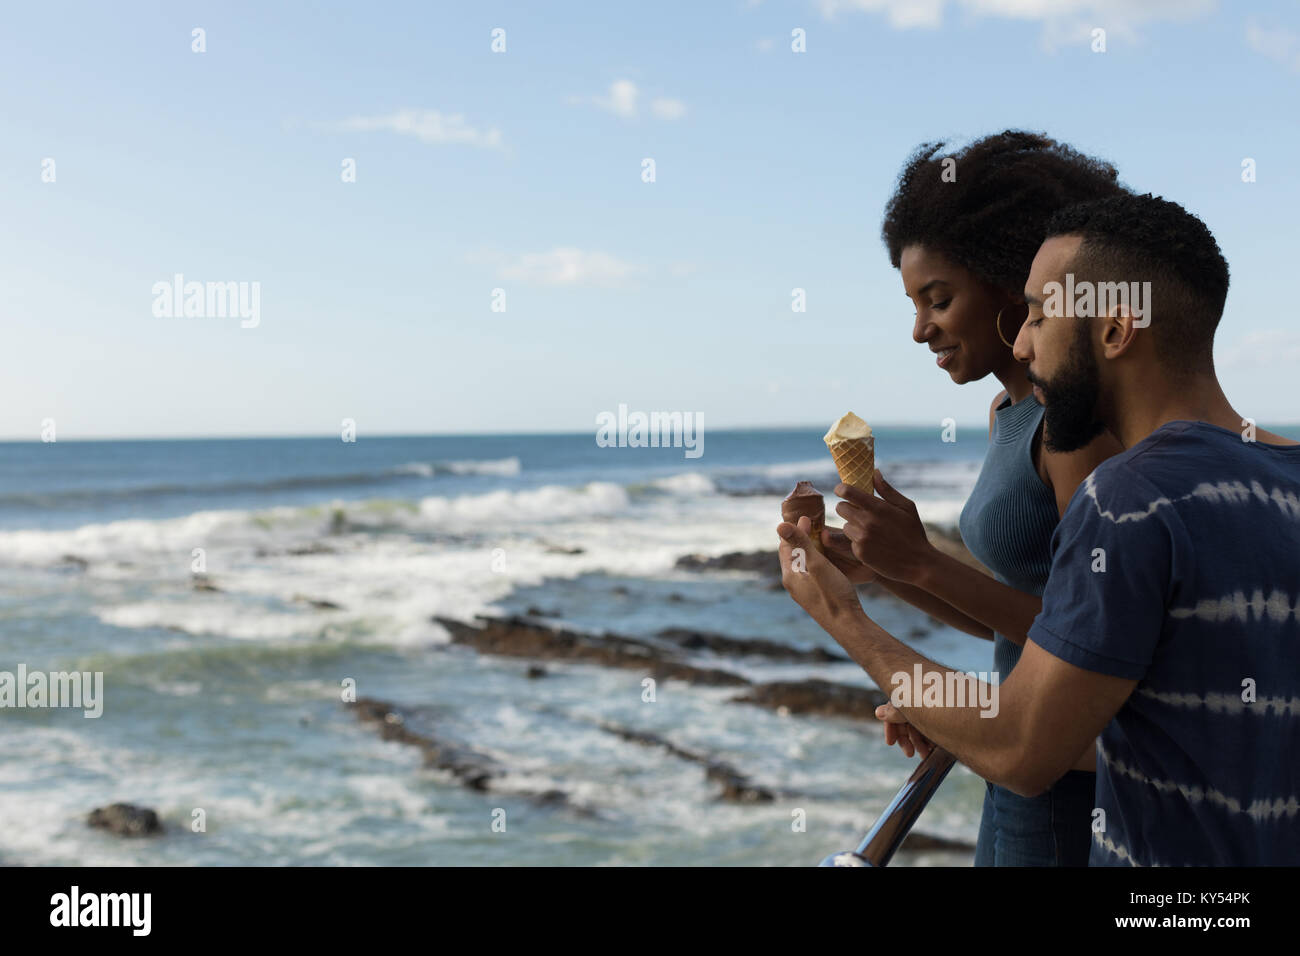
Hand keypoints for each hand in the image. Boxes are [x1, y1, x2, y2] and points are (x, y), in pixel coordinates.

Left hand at [777, 516, 866, 635]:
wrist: (848, 625)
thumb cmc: (833, 594)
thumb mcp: (817, 564)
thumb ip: (800, 544)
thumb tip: (779, 525)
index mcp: (790, 576)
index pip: (785, 546)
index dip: (794, 530)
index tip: (806, 517)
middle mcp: (793, 584)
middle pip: (792, 555)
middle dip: (799, 538)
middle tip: (810, 522)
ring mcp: (804, 592)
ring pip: (802, 564)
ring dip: (808, 549)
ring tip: (818, 536)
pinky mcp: (815, 597)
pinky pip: (810, 573)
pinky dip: (815, 560)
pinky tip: (826, 558)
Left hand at [834, 472, 935, 585]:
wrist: (918, 564)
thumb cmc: (914, 533)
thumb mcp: (907, 508)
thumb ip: (887, 490)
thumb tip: (875, 472)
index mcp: (878, 508)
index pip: (847, 492)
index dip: (841, 489)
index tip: (841, 490)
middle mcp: (867, 522)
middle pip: (840, 508)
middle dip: (847, 508)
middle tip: (858, 512)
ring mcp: (862, 538)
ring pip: (844, 526)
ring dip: (853, 526)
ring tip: (870, 531)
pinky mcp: (859, 553)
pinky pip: (850, 542)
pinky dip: (858, 542)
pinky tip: (873, 545)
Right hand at [874, 702, 933, 759]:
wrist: (970, 706)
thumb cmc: (934, 703)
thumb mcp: (912, 708)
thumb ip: (894, 711)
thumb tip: (878, 712)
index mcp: (907, 697)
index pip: (892, 712)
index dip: (890, 728)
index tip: (890, 743)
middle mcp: (917, 703)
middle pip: (904, 723)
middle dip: (906, 740)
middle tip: (910, 754)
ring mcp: (929, 712)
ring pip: (918, 730)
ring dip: (919, 744)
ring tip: (925, 755)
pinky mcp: (939, 721)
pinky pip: (931, 732)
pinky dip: (929, 741)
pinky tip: (932, 750)